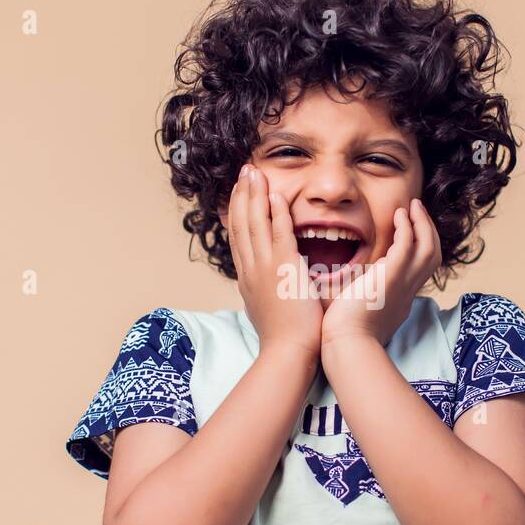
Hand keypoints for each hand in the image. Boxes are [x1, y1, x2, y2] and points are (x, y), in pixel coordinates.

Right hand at [225, 164, 322, 360]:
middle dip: (242, 194)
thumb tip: (264, 285)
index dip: (237, 210)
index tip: (239, 191)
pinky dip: (276, 214)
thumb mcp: (266, 309)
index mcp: (247, 278)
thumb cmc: (284, 338)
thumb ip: (264, 291)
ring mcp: (265, 268)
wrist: (287, 354)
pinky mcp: (284, 270)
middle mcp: (251, 269)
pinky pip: (279, 235)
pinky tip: (277, 196)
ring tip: (255, 172)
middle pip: (241, 223)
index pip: (238, 236)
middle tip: (245, 171)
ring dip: (255, 196)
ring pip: (255, 224)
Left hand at [320, 198, 441, 348]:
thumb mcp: (362, 311)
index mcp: (400, 300)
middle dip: (428, 231)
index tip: (408, 231)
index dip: (419, 247)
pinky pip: (408, 245)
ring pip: (429, 248)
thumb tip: (359, 285)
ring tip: (412, 207)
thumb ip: (366, 295)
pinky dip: (407, 227)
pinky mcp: (391, 278)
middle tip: (416, 212)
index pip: (420, 269)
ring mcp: (403, 284)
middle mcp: (408, 291)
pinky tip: (399, 215)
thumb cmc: (344, 333)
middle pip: (433, 256)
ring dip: (422, 224)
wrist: (345, 344)